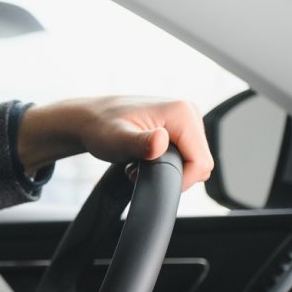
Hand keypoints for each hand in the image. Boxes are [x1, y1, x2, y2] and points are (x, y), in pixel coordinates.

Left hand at [17, 96, 214, 191]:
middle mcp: (189, 112)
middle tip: (140, 169)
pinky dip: (166, 163)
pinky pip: (185, 155)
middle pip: (200, 162)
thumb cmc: (100, 127)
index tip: (151, 179)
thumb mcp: (117, 140)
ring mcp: (185, 119)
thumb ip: (140, 143)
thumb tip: (160, 142)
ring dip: (168, 170)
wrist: (89, 119)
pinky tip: (145, 158)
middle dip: (172, 174)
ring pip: (193, 161)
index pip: (202, 162)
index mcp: (182, 113)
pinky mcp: (179, 127)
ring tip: (140, 163)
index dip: (181, 180)